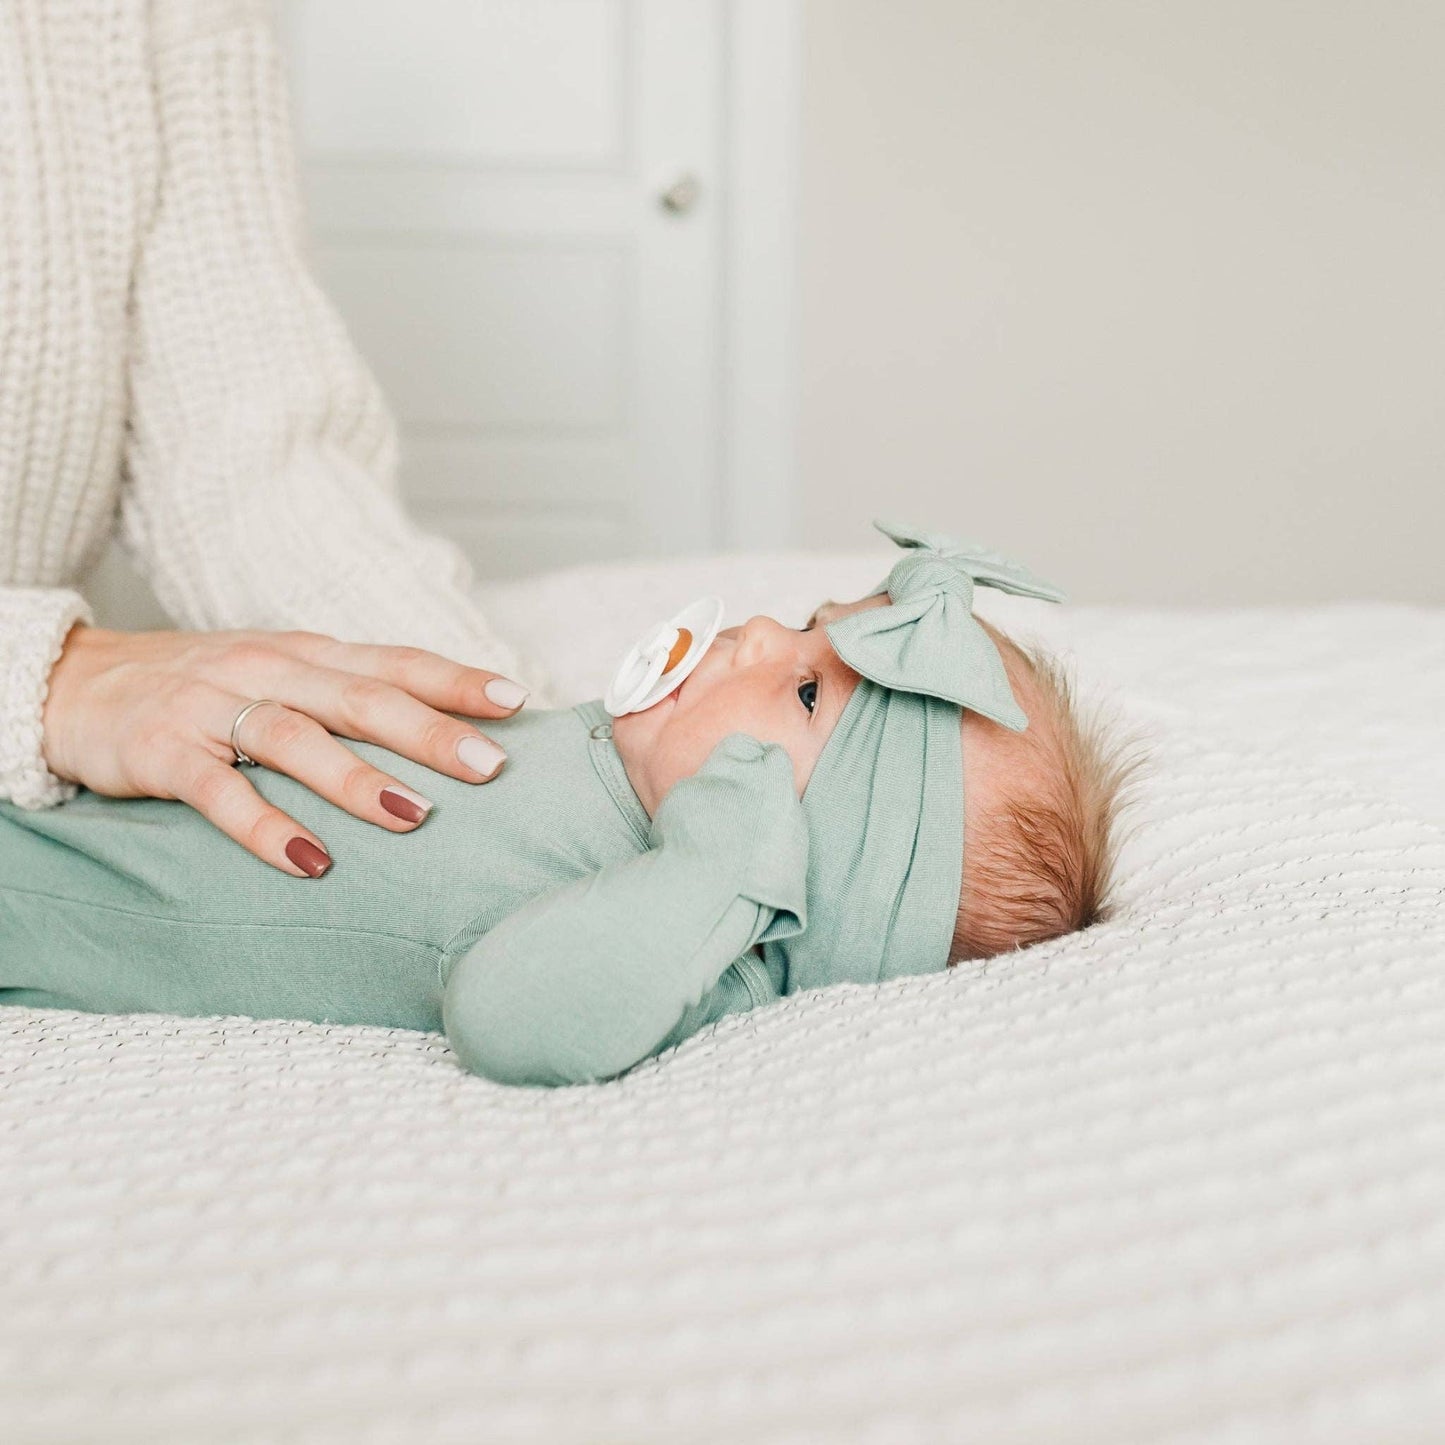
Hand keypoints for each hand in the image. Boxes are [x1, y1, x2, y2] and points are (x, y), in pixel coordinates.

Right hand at [42, 625, 530, 876]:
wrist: (76, 682)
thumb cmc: (207, 689)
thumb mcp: (284, 677)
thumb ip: (351, 698)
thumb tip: (447, 736)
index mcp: (308, 653)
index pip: (395, 661)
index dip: (456, 680)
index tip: (517, 701)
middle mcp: (269, 669)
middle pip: (361, 697)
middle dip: (431, 732)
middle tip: (491, 767)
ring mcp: (213, 706)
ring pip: (296, 738)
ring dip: (359, 779)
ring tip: (416, 816)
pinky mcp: (163, 750)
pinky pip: (218, 791)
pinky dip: (265, 826)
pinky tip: (310, 861)